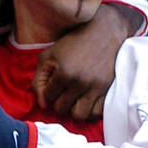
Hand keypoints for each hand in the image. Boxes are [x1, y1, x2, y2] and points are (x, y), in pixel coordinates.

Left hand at [32, 3, 140, 120]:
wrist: (105, 31)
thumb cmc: (74, 42)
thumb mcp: (50, 54)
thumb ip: (39, 79)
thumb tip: (42, 104)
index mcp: (64, 73)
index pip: (47, 99)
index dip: (47, 94)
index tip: (53, 86)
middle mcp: (80, 82)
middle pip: (61, 109)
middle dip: (59, 102)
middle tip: (62, 92)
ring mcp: (95, 88)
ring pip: (79, 116)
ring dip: (74, 110)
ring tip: (74, 100)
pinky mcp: (107, 90)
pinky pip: (96, 113)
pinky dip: (89, 111)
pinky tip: (86, 101)